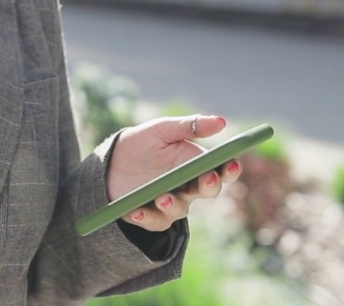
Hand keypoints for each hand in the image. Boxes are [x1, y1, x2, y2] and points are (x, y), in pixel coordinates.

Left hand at [105, 115, 241, 231]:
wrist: (111, 161)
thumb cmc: (142, 142)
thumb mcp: (163, 129)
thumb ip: (190, 126)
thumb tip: (222, 121)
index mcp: (196, 164)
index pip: (221, 169)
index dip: (230, 169)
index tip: (232, 164)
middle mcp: (188, 186)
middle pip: (207, 190)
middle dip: (209, 186)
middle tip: (207, 180)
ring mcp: (172, 203)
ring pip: (181, 209)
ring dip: (174, 204)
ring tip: (162, 198)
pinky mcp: (152, 216)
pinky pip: (155, 222)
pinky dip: (147, 217)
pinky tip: (137, 211)